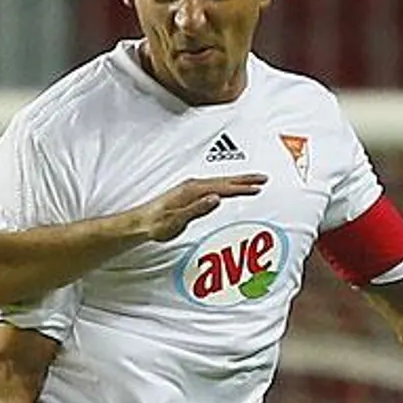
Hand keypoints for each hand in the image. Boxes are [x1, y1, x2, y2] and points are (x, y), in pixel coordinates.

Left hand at [137, 174, 267, 242]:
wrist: (140, 223)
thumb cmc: (155, 223)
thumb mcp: (177, 219)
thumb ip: (197, 209)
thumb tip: (215, 198)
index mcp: (192, 191)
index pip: (223, 188)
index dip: (241, 188)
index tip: (257, 188)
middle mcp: (192, 186)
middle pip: (224, 180)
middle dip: (244, 179)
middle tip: (263, 178)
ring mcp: (190, 188)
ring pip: (219, 182)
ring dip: (236, 181)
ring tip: (252, 181)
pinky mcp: (187, 193)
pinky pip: (213, 185)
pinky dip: (225, 185)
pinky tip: (228, 188)